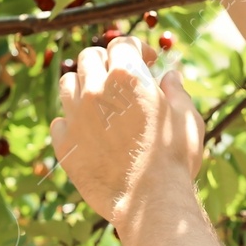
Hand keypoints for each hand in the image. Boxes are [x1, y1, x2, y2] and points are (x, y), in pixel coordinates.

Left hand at [49, 35, 205, 229]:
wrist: (150, 201)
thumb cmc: (174, 158)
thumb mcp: (187, 118)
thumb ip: (176, 92)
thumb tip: (171, 76)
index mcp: (127, 77)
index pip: (121, 44)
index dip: (135, 48)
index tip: (146, 61)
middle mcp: (95, 90)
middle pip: (89, 58)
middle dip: (105, 62)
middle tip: (118, 78)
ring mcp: (75, 117)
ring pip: (68, 85)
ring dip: (82, 86)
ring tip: (98, 100)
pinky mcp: (64, 144)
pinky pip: (58, 122)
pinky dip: (70, 121)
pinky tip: (86, 131)